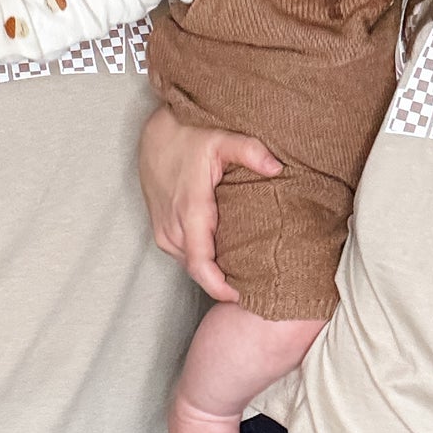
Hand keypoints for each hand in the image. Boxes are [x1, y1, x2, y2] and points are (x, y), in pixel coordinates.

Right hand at [137, 105, 281, 301]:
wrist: (156, 134)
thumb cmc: (189, 136)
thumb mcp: (222, 138)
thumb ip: (250, 151)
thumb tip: (276, 167)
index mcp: (190, 211)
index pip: (201, 265)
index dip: (219, 287)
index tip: (241, 297)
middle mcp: (172, 227)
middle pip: (198, 270)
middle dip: (223, 282)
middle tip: (254, 286)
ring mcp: (163, 230)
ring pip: (189, 264)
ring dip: (211, 271)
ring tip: (241, 274)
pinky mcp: (160, 230)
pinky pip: (182, 255)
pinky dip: (201, 260)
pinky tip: (221, 257)